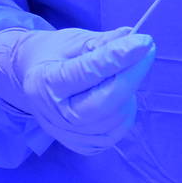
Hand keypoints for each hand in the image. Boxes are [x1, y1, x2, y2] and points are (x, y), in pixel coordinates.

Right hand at [0, 26, 155, 154]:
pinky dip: (125, 109)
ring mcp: (69, 135)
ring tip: (124, 71)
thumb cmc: (55, 56)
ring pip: (115, 117)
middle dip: (132, 75)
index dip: (118, 57)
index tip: (143, 41)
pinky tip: (119, 94)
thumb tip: (131, 37)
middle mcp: (54, 116)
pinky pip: (117, 130)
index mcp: (44, 83)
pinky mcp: (84, 146)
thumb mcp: (73, 41)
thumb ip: (101, 42)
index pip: (87, 72)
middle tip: (147, 50)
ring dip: (129, 91)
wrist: (33, 81)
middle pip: (104, 102)